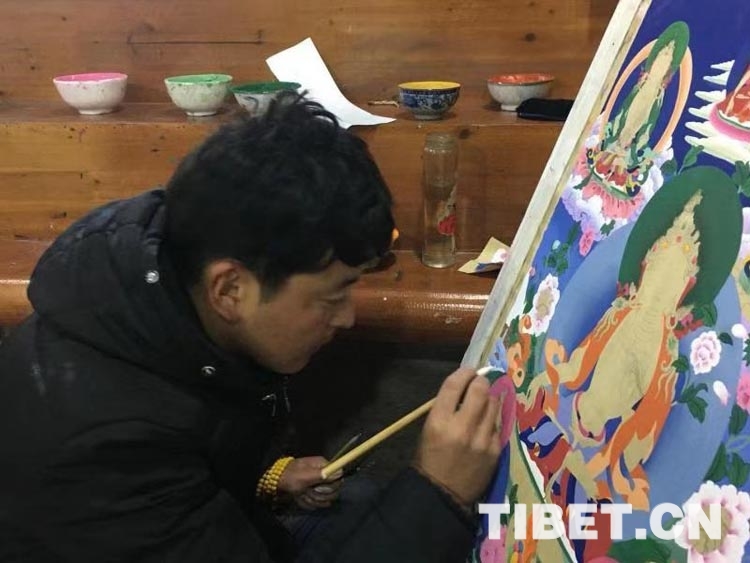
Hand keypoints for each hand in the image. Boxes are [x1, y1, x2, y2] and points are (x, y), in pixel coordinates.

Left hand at [277, 456, 342, 510]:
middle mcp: (323, 475)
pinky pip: (316, 503)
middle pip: (332, 490)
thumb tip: (341, 472)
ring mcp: (318, 485)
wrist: (277, 482)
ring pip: (324, 498)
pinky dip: (307, 502)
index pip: (339, 478)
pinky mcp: (313, 493)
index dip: (332, 486)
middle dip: (319, 494)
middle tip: (308, 490)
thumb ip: (324, 475)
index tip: (320, 487)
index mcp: (324, 466)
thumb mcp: (306, 476)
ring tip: (302, 493)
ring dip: (312, 498)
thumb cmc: (291, 477)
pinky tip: (300, 497)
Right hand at [413, 367, 502, 507]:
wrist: (442, 494)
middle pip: (479, 389)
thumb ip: (445, 408)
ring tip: (484, 400)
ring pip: (493, 404)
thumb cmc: (429, 459)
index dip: (463, 372)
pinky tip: (488, 420)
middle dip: (480, 381)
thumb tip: (462, 390)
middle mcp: (462, 427)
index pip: (454, 384)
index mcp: (439, 420)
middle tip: (480, 382)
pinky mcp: (495, 450)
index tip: (468, 371)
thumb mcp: (428, 429)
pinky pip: (498, 424)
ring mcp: (482, 439)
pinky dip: (493, 418)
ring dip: (489, 398)